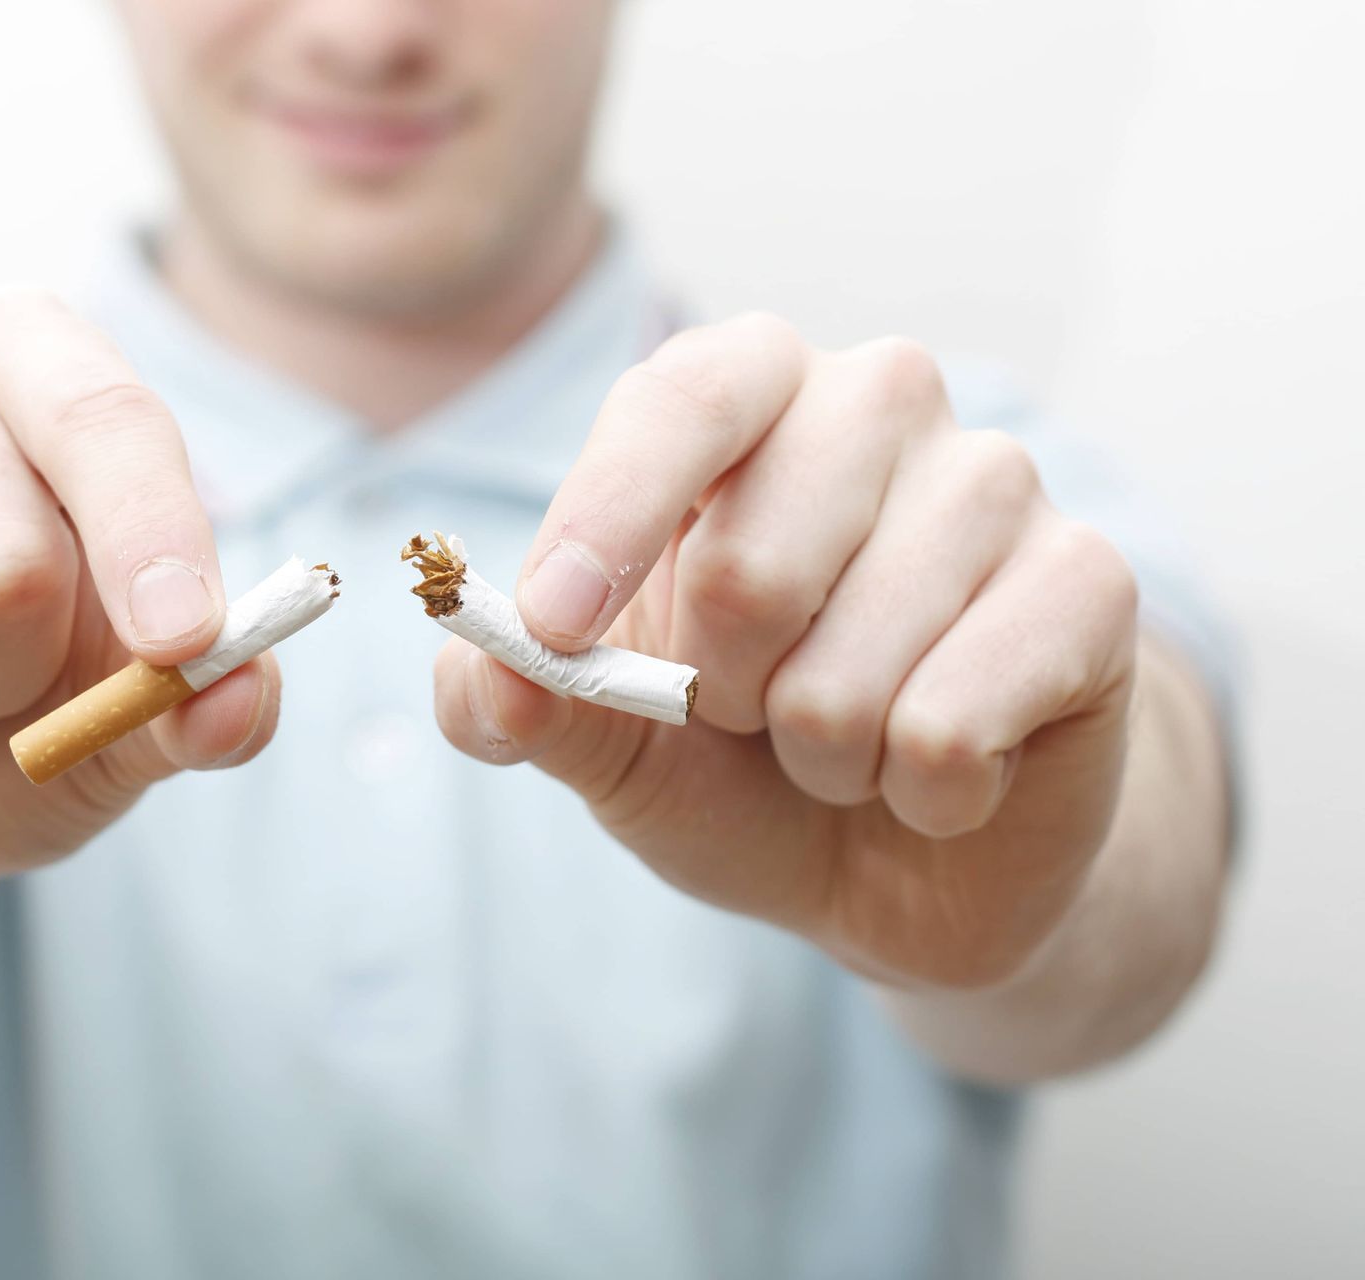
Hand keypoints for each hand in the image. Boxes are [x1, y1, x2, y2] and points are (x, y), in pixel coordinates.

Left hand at [432, 316, 1139, 988]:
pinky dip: (919, 794)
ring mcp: (997, 481)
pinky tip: (941, 775)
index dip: (607, 517)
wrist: (904, 855)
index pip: (680, 398)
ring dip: (821, 757)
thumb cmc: (736, 763)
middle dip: (724, 696)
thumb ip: (518, 701)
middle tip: (754, 709)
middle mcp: (877, 399)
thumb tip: (479, 676)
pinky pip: (953, 725)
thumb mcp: (605, 739)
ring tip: (848, 742)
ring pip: (852, 668)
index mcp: (745, 392)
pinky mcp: (1092, 583)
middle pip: (750, 562)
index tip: (558, 627)